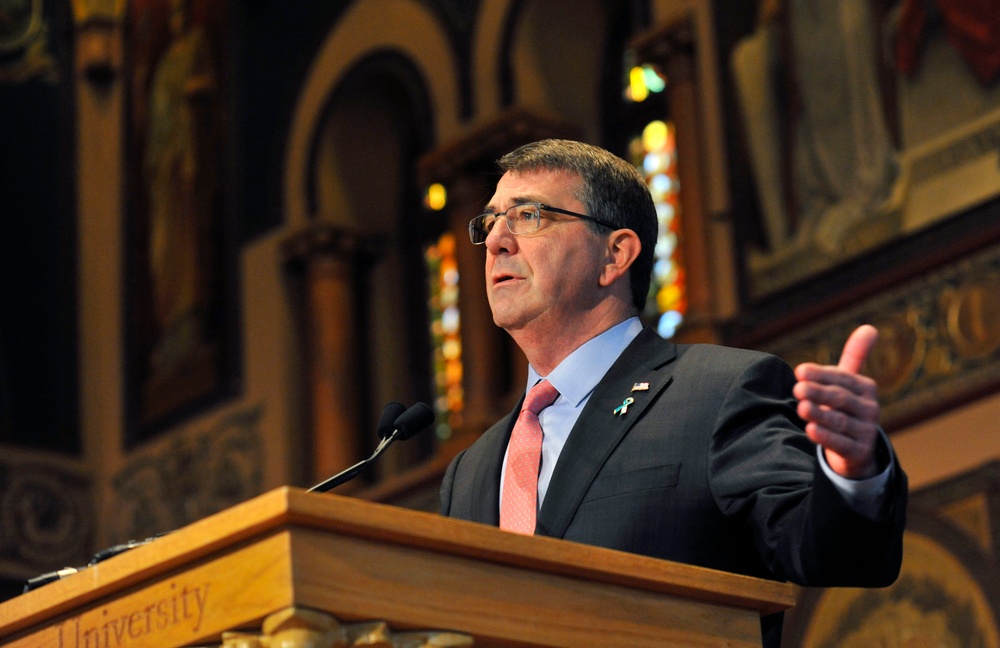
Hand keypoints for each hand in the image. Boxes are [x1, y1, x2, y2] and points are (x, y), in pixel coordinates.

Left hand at [793, 325, 880, 478]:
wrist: (857, 449)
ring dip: (820, 414)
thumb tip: (869, 327)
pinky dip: (825, 437)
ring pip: (839, 421)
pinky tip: (810, 430)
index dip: (821, 375)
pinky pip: (841, 444)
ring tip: (801, 408)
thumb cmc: (847, 407)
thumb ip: (855, 356)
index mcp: (866, 389)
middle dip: (818, 393)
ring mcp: (865, 432)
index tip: (799, 371)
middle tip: (797, 388)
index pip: (843, 379)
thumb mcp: (850, 383)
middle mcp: (870, 409)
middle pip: (841, 399)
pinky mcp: (858, 452)